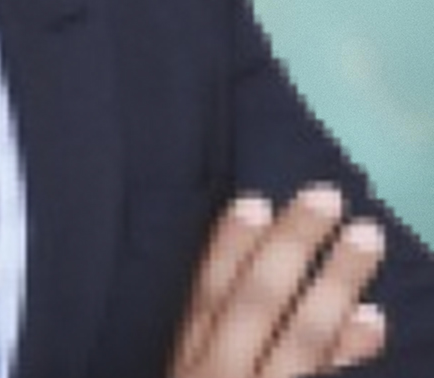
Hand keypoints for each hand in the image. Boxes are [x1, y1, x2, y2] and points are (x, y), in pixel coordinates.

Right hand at [170, 185, 386, 375]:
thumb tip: (219, 279)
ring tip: (366, 235)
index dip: (228, 246)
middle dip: (290, 247)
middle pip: (255, 304)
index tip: (255, 199)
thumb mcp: (182, 374)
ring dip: (336, 283)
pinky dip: (348, 349)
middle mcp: (219, 376)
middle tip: (326, 195)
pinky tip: (372, 316)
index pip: (204, 297)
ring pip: (302, 338)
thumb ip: (198, 339)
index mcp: (183, 364)